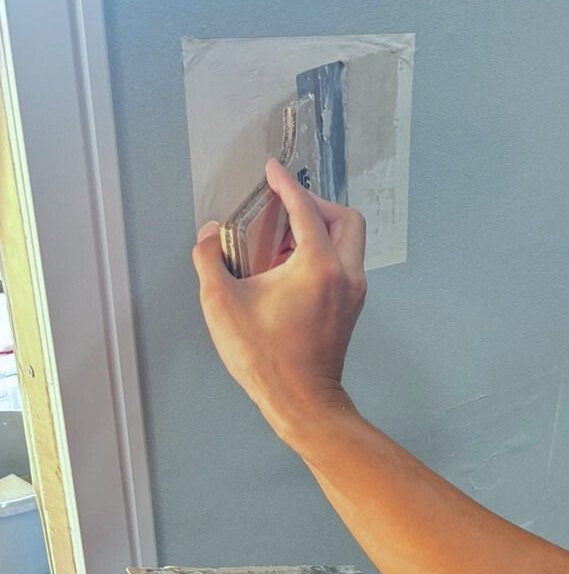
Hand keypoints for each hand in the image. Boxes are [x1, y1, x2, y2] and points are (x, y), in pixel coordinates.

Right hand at [192, 159, 366, 449]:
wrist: (302, 403)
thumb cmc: (265, 359)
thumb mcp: (221, 305)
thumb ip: (210, 259)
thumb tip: (209, 234)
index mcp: (319, 266)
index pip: (305, 208)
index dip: (286, 184)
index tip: (272, 170)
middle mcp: (346, 274)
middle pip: (345, 218)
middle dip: (314, 204)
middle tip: (282, 207)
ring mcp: (354, 292)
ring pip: (349, 241)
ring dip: (319, 229)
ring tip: (279, 240)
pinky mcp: (351, 308)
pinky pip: (344, 263)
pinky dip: (322, 252)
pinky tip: (288, 267)